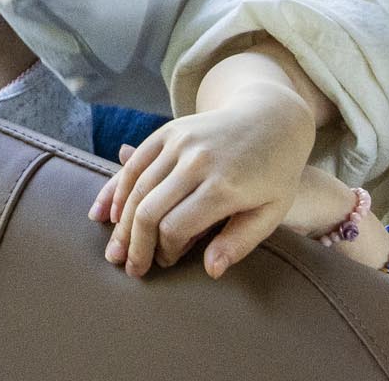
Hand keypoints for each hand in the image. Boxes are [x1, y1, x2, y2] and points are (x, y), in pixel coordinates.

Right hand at [89, 89, 354, 279]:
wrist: (272, 117)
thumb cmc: (275, 173)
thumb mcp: (272, 212)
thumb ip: (240, 242)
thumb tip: (210, 270)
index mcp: (224, 186)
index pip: (176, 228)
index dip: (164, 252)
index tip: (166, 264)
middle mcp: (197, 161)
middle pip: (149, 210)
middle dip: (135, 245)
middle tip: (131, 269)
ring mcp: (180, 141)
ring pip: (136, 188)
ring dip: (122, 223)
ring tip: (116, 250)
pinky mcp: (169, 130)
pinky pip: (136, 163)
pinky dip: (118, 189)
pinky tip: (112, 214)